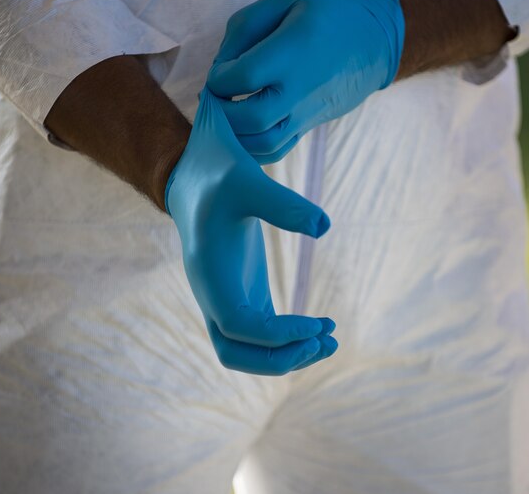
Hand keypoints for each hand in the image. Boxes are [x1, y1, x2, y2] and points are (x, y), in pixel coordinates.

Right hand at [166, 88, 337, 374]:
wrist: (197, 172)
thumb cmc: (219, 173)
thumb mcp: (248, 179)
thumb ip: (283, 203)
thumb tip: (324, 226)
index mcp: (209, 274)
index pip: (237, 327)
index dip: (276, 335)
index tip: (315, 324)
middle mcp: (213, 294)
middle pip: (236, 354)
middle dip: (281, 357)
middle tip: (326, 339)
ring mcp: (227, 297)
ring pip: (248, 350)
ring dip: (288, 354)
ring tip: (331, 338)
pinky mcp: (243, 293)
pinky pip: (263, 334)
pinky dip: (290, 338)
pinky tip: (322, 326)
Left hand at [206, 0, 403, 163]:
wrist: (373, 41)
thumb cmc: (324, 16)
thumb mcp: (284, 1)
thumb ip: (244, 27)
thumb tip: (220, 66)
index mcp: (293, 52)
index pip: (242, 77)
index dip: (219, 78)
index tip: (220, 72)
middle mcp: (301, 89)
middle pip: (251, 119)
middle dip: (222, 112)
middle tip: (215, 98)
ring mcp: (307, 113)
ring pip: (264, 144)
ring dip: (234, 136)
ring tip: (225, 117)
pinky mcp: (309, 126)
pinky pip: (277, 151)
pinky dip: (251, 150)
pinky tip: (240, 133)